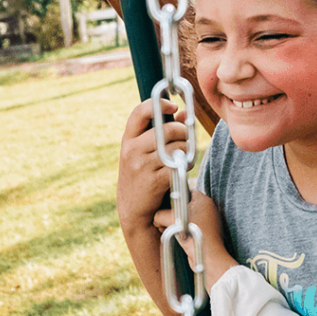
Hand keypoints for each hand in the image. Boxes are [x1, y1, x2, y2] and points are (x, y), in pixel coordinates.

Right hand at [117, 98, 189, 233]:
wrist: (133, 211)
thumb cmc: (142, 177)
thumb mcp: (144, 153)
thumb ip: (162, 132)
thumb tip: (183, 113)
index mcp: (128, 139)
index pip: (139, 112)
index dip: (158, 104)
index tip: (173, 105)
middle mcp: (131, 150)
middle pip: (166, 129)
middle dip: (183, 132)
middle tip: (188, 139)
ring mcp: (141, 165)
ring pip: (175, 147)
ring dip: (187, 150)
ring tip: (185, 156)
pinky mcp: (154, 181)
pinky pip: (177, 165)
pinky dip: (185, 165)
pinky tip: (182, 169)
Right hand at [153, 189, 237, 290]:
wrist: (206, 257)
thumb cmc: (194, 234)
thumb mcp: (172, 219)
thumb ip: (160, 214)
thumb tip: (156, 218)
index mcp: (203, 199)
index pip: (183, 190)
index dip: (171, 196)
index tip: (161, 202)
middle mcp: (206, 208)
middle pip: (181, 205)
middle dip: (169, 212)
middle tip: (161, 218)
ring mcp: (205, 221)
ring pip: (183, 217)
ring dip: (172, 222)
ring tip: (163, 228)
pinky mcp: (201, 233)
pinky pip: (186, 228)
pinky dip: (178, 231)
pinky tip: (171, 235)